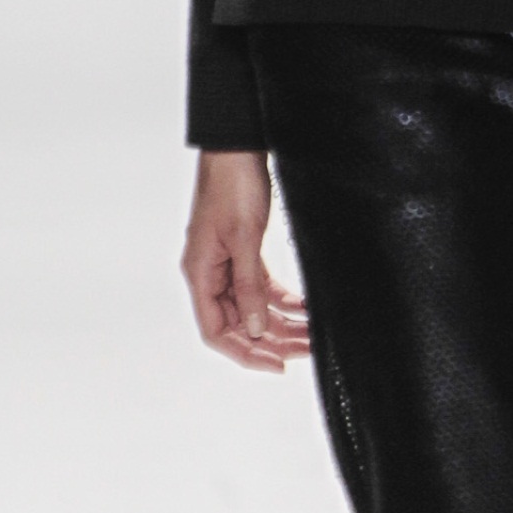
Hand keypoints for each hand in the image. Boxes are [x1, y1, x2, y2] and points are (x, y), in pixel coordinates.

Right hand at [183, 148, 309, 371]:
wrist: (237, 148)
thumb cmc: (232, 185)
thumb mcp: (244, 239)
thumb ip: (249, 287)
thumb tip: (257, 329)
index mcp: (200, 274)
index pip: (217, 332)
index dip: (246, 353)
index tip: (278, 365)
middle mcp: (210, 274)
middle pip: (237, 325)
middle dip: (271, 341)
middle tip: (307, 350)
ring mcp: (226, 264)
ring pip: (252, 308)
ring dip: (281, 323)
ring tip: (312, 334)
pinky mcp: (243, 252)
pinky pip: (261, 287)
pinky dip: (282, 300)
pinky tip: (305, 308)